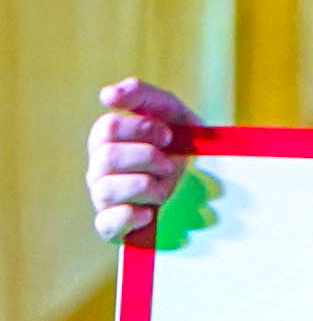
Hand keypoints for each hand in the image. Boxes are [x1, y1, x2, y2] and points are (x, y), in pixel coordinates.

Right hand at [84, 78, 198, 245]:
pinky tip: (149, 212)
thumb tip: (107, 94)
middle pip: (108, 157)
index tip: (169, 136)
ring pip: (107, 189)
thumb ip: (141, 95)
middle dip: (149, 157)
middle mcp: (98, 169)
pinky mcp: (113, 226)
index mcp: (105, 141)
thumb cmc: (181, 142)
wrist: (207, 179)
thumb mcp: (169, 112)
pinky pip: (106, 223)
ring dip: (147, 186)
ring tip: (165, 186)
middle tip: (170, 163)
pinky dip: (130, 216)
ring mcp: (103, 198)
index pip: (108, 128)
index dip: (145, 129)